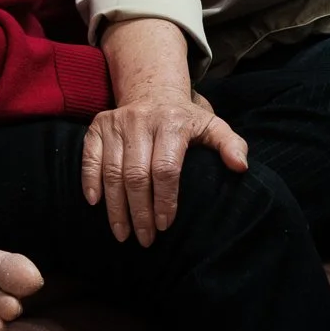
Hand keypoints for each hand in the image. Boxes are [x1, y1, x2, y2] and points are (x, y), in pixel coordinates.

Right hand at [81, 92, 249, 245]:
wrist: (152, 91)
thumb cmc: (185, 120)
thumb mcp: (212, 127)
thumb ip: (230, 144)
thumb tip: (240, 167)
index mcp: (172, 123)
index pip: (166, 169)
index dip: (164, 200)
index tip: (165, 225)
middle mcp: (141, 121)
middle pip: (136, 175)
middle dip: (139, 212)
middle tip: (145, 239)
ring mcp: (116, 123)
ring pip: (112, 172)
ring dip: (115, 208)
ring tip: (123, 234)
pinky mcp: (98, 127)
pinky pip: (89, 158)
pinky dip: (90, 182)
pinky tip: (96, 204)